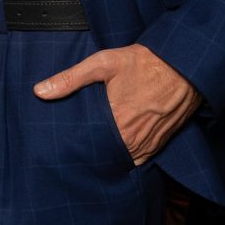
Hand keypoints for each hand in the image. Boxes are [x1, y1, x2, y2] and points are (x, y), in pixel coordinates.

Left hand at [34, 44, 200, 164]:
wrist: (184, 66)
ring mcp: (148, 143)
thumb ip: (70, 79)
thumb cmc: (143, 63)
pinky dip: (128, 158)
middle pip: (104, 155)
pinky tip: (116, 152)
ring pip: (122, 160)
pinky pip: (140, 160)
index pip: (88, 145)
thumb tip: (39, 91)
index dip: (75, 146)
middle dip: (90, 153)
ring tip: (92, 152)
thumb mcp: (103, 63)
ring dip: (109, 158)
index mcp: (116, 121)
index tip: (63, 144)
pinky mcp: (160, 143)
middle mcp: (133, 138)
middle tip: (74, 149)